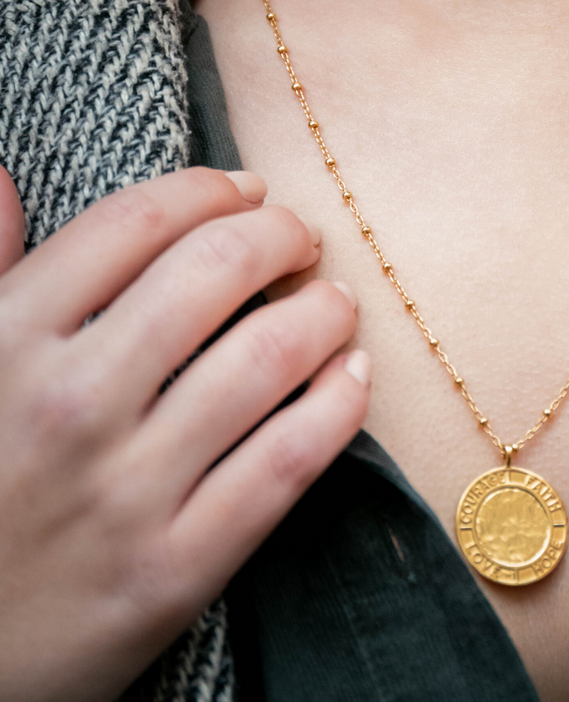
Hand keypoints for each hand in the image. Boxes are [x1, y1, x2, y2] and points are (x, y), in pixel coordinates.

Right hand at [0, 166, 368, 701]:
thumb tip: (5, 181)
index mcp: (4, 342)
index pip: (135, 223)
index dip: (208, 190)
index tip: (247, 189)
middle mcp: (69, 405)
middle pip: (216, 271)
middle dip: (280, 236)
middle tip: (302, 239)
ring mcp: (126, 492)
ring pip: (269, 358)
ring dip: (324, 311)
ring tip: (335, 301)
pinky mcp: (176, 568)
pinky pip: (289, 461)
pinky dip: (339, 403)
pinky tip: (352, 375)